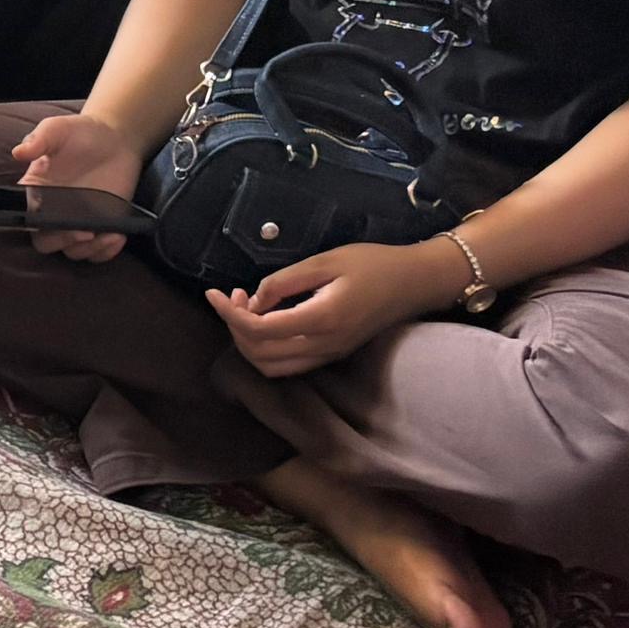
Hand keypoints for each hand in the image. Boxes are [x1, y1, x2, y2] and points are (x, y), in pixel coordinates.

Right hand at [6, 108, 146, 260]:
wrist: (116, 138)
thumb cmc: (80, 132)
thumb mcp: (57, 129)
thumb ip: (38, 139)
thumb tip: (18, 152)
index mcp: (36, 193)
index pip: (29, 219)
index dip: (40, 226)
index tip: (57, 221)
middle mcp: (54, 212)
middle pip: (47, 242)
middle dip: (64, 242)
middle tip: (85, 232)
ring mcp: (78, 222)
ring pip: (74, 252)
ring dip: (90, 250)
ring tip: (110, 235)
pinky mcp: (102, 227)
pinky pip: (98, 252)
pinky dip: (106, 252)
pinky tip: (118, 238)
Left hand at [206, 237, 474, 378]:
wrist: (416, 282)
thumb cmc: (374, 264)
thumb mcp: (325, 261)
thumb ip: (284, 281)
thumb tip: (252, 301)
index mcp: (322, 320)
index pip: (259, 330)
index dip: (228, 314)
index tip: (212, 293)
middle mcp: (324, 346)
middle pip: (259, 354)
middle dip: (234, 327)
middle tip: (231, 295)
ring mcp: (329, 354)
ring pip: (271, 366)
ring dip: (248, 342)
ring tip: (244, 306)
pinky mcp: (333, 354)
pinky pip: (288, 364)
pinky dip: (266, 348)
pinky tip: (265, 319)